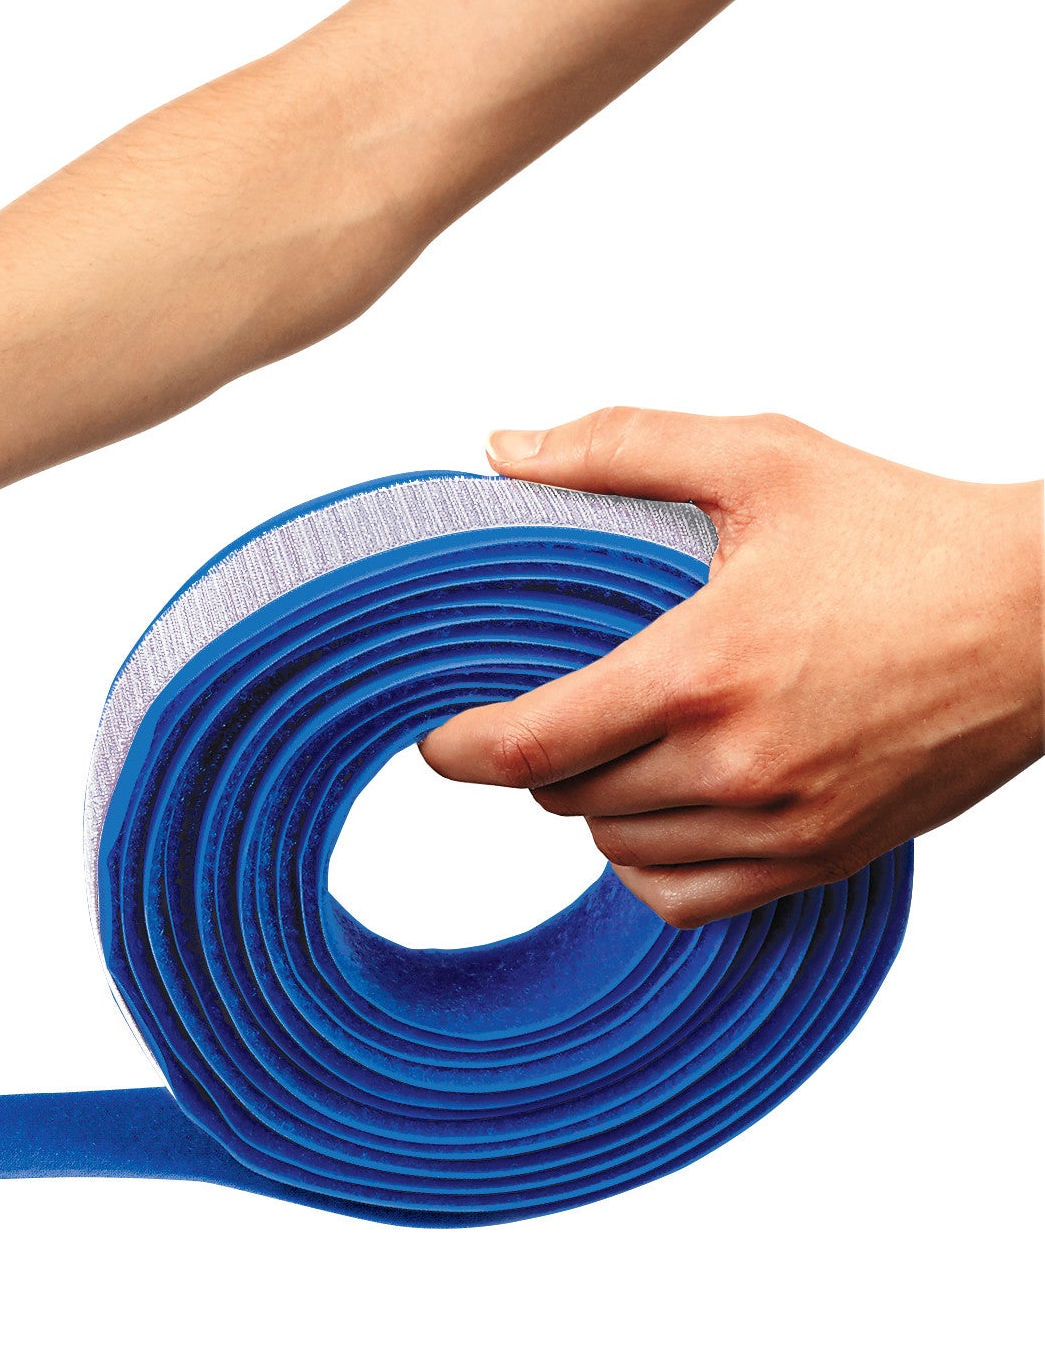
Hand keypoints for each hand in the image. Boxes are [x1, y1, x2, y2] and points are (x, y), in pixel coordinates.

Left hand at [420, 409, 1042, 927]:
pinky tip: (659, 815)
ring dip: (595, 808)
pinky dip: (650, 868)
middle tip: (554, 710)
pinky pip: (688, 901)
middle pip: (567, 798)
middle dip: (539, 758)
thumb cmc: (911, 531)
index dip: (459, 750)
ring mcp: (784, 820)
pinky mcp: (825, 856)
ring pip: (619, 852)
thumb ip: (621, 448)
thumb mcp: (764, 459)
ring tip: (616, 749)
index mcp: (705, 666)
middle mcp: (739, 759)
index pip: (531, 746)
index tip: (436, 737)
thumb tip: (502, 449)